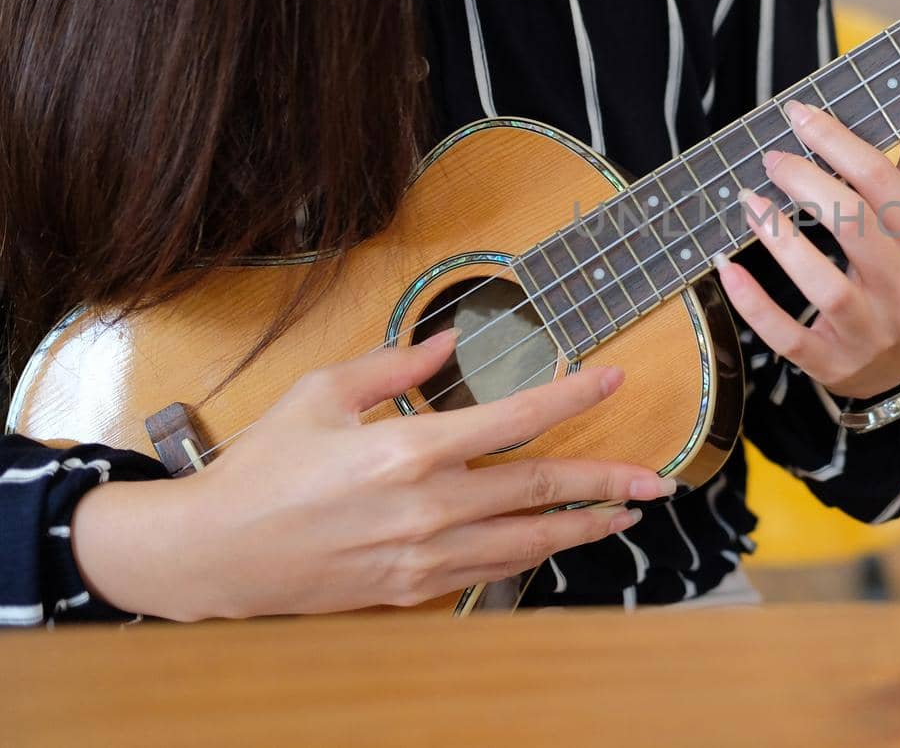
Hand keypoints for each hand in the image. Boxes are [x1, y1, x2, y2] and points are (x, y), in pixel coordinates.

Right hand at [72, 331, 668, 619]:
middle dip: (608, 484)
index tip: (612, 379)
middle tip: (657, 480)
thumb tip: (449, 341)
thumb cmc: (262, 468)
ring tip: (624, 515)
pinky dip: (531, 555)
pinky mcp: (412, 588)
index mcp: (409, 450)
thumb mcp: (322, 395)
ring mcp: (424, 556)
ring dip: (584, 528)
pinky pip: (491, 572)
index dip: (572, 396)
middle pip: (541, 491)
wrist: (213, 555)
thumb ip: (394, 364)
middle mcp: (429, 508)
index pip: (516, 420)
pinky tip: (554, 543)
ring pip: (528, 542)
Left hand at [715, 100, 899, 399]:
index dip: (837, 143)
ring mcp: (872, 334)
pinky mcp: (833, 363)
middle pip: (856, 227)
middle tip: (772, 157)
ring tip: (749, 201)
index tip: (799, 114)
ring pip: (824, 285)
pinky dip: (755, 304)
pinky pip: (788, 335)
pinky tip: (728, 269)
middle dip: (807, 183)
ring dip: (780, 239)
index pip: (885, 183)